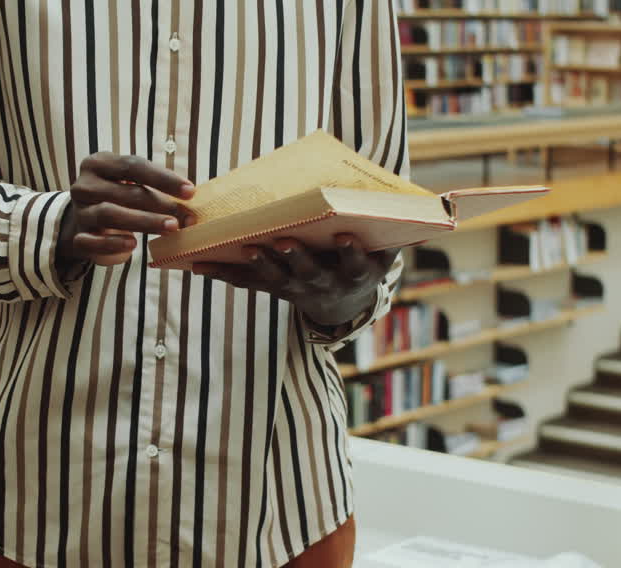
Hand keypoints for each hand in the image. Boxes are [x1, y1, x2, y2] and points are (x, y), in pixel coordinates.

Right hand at [58, 153, 195, 267]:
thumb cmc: (117, 197)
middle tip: (184, 217)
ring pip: (110, 214)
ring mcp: (79, 211)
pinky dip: (113, 243)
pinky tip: (133, 245)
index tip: (190, 191)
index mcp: (99, 163)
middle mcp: (85, 185)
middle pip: (125, 192)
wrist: (85, 220)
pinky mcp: (77, 237)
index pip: (133, 165)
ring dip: (144, 221)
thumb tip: (190, 207)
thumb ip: (157, 191)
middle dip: (159, 204)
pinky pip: (93, 241)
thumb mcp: (131, 184)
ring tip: (170, 228)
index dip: (163, 178)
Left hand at [192, 234, 396, 327]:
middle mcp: (323, 284)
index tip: (347, 236)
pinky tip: (198, 263)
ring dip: (260, 265)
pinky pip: (246, 282)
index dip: (351, 252)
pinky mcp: (272, 288)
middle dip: (297, 258)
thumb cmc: (363, 263)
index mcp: (353, 273)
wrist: (342, 304)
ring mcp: (295, 288)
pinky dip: (222, 272)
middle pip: (309, 272)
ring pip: (275, 279)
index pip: (354, 263)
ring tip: (246, 249)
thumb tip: (422, 210)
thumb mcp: (383, 253)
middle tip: (285, 242)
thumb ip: (393, 233)